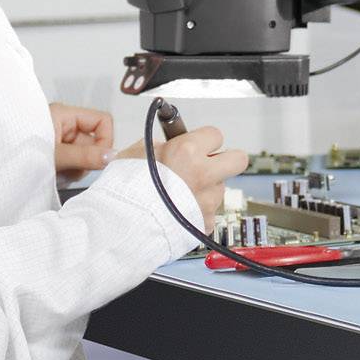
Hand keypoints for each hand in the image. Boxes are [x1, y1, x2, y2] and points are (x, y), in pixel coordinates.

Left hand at [50, 103, 114, 176]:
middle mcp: (64, 126)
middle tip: (70, 170)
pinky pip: (74, 167)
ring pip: (85, 158)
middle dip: (86, 162)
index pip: (101, 121)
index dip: (105, 140)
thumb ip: (84, 155)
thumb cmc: (18, 154)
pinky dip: (67, 175)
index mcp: (64, 115)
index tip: (99, 160)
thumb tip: (112, 156)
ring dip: (76, 171)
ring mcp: (61, 142)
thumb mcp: (55, 154)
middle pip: (94, 143)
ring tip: (58, 175)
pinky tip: (55, 178)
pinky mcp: (57, 157)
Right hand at [114, 126, 247, 220]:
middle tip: (210, 164)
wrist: (121, 225)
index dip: (205, 140)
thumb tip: (170, 143)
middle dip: (226, 160)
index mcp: (187, 151)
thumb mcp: (136, 153)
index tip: (197, 145)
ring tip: (181, 195)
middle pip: (238, 159)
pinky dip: (198, 212)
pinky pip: (209, 213)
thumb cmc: (125, 190)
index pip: (216, 134)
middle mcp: (203, 174)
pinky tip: (179, 212)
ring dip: (207, 189)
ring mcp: (208, 201)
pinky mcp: (205, 223)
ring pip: (220, 188)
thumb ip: (162, 146)